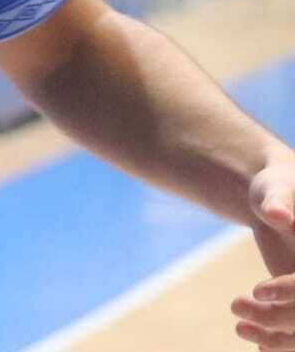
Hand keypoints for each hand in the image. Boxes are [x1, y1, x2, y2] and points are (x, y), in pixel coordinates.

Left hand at [232, 158, 294, 347]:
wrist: (272, 198)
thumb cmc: (275, 189)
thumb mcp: (275, 191)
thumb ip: (278, 203)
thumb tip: (276, 214)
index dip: (291, 291)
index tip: (258, 290)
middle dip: (277, 317)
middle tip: (235, 307)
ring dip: (278, 337)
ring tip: (240, 328)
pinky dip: (282, 342)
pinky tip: (257, 343)